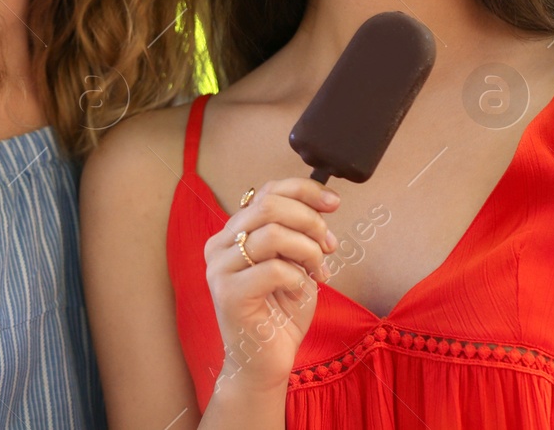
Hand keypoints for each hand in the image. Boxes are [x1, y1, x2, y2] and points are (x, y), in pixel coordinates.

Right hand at [205, 178, 339, 395]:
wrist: (266, 363)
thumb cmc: (281, 313)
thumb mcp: (294, 261)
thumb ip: (296, 232)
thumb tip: (323, 204)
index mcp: (232, 232)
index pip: (267, 191)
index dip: (305, 190)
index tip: (333, 203)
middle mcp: (219, 245)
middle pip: (269, 206)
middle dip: (310, 221)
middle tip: (328, 245)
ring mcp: (220, 269)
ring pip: (272, 234)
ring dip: (308, 250)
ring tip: (319, 271)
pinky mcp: (229, 294)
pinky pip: (274, 269)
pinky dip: (298, 278)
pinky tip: (301, 292)